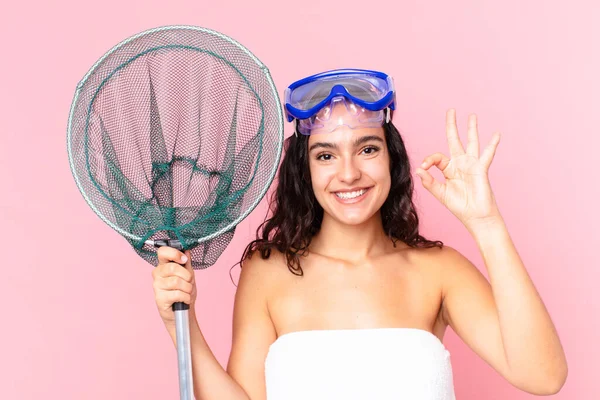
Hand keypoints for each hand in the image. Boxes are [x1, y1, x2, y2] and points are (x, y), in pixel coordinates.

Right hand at [152, 247, 196, 327]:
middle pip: (172, 267)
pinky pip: (177, 294)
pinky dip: (186, 297)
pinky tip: (185, 299)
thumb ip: (186, 263)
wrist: (183, 311)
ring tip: (187, 292)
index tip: (184, 259)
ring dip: (187, 288)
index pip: (162, 252)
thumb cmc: (184, 291)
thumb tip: (186, 251)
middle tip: (189, 281)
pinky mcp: (159, 299)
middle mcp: (157, 274)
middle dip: (187, 275)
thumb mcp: (188, 275)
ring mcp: (157, 286)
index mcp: (163, 265)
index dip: (174, 253)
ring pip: (176, 282)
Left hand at [415, 109, 501, 228]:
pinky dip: (492, 144)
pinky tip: (496, 134)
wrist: (475, 216)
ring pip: (471, 142)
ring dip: (471, 129)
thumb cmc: (459, 206)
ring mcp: (471, 165)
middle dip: (452, 126)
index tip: (424, 166)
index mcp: (448, 169)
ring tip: (472, 116)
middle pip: (455, 140)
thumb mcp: (440, 194)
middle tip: (451, 111)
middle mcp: (460, 164)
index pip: (437, 157)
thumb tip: (419, 170)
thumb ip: (429, 182)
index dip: (429, 159)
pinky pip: (487, 154)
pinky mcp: (481, 169)